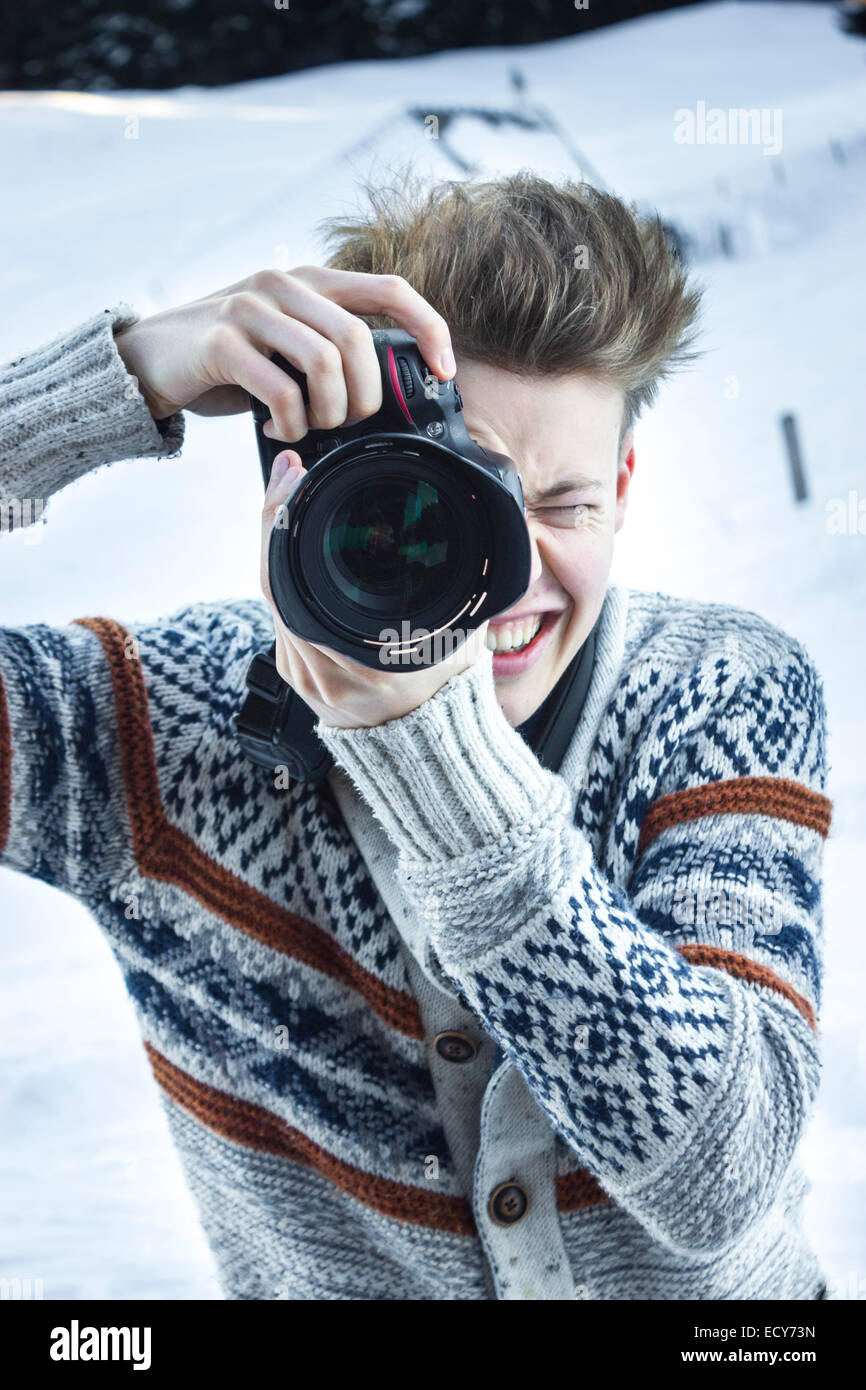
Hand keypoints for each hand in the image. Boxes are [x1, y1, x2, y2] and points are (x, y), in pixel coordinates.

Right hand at [113, 265, 456, 428]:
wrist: (147, 359)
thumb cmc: (228, 361)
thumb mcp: (286, 344)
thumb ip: (330, 351)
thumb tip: (386, 392)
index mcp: (311, 281)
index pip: (390, 290)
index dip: (429, 328)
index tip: (445, 370)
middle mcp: (283, 285)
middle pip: (357, 340)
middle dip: (364, 397)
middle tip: (344, 425)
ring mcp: (249, 309)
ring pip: (324, 363)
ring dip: (327, 412)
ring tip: (308, 426)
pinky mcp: (220, 342)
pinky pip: (281, 389)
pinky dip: (290, 422)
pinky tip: (276, 427)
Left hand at [260, 451, 489, 729]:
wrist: (428, 752)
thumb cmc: (448, 695)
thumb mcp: (459, 637)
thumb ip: (458, 593)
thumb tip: (480, 543)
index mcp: (359, 660)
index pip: (291, 577)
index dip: (285, 520)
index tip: (295, 475)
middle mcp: (321, 672)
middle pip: (273, 580)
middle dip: (277, 520)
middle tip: (289, 474)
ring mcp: (303, 676)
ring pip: (273, 596)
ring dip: (279, 545)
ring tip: (292, 499)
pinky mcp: (295, 676)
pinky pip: (282, 615)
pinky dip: (286, 577)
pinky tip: (296, 548)